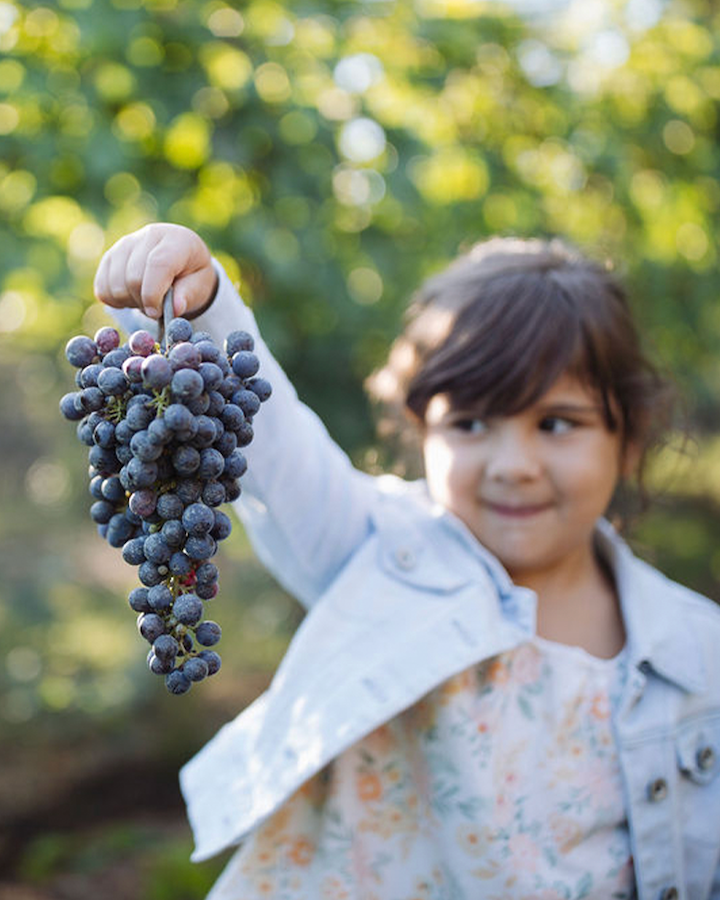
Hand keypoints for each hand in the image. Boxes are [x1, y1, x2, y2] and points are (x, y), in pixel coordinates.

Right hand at [93, 223, 217, 319]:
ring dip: (129, 302)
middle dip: (143, 302)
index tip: (156, 312)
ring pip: (115, 284)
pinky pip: (102, 287)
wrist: (180, 263)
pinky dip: (115, 300)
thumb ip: (189, 296)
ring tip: (146, 300)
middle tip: (157, 308)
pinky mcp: (110, 256)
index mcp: (177, 239)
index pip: (158, 264)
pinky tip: (131, 297)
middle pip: (133, 277)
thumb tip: (175, 309)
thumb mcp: (200, 285)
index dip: (154, 293)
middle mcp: (149, 235)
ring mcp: (125, 243)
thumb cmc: (192, 275)